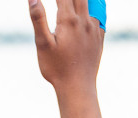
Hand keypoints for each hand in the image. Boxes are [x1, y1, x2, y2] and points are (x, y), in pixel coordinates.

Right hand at [30, 0, 106, 117]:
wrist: (78, 89)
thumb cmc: (57, 68)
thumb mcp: (43, 44)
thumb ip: (38, 19)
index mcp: (69, 21)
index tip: (54, 0)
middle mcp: (85, 22)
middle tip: (62, 1)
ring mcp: (94, 30)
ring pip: (91, 5)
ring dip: (81, 1)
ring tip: (73, 4)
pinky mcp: (99, 39)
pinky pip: (98, 18)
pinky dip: (92, 11)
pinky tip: (86, 13)